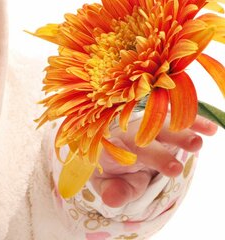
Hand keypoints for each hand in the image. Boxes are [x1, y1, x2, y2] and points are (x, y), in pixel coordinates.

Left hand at [90, 114, 217, 207]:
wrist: (123, 149)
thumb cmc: (118, 171)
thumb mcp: (113, 184)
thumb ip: (114, 191)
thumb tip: (111, 200)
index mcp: (111, 150)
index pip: (111, 153)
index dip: (116, 155)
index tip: (115, 157)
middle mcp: (129, 134)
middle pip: (141, 141)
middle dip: (158, 155)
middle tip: (174, 170)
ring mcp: (148, 126)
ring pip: (162, 127)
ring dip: (179, 135)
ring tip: (196, 144)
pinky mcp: (165, 122)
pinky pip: (179, 120)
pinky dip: (194, 123)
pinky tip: (209, 130)